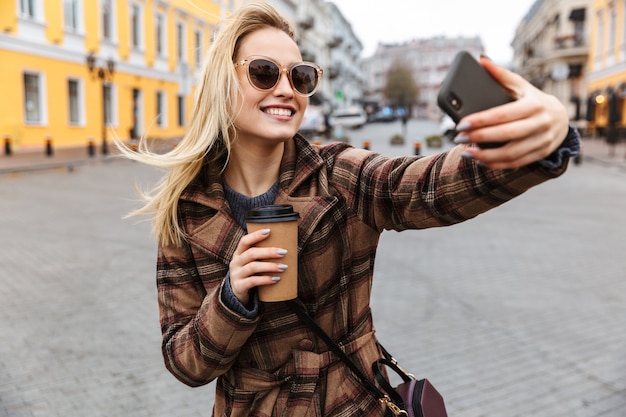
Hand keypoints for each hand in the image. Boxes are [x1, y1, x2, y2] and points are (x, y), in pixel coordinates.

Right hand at [229, 229, 287, 304]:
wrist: (237, 294)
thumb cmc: (249, 275)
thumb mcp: (251, 263)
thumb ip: (261, 256)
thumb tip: (285, 248)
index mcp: (238, 254)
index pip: (244, 241)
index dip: (255, 235)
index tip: (269, 231)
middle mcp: (235, 262)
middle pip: (251, 253)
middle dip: (268, 252)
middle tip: (284, 252)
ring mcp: (236, 275)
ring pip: (253, 267)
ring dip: (270, 266)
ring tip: (283, 267)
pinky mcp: (239, 286)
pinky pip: (253, 281)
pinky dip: (266, 279)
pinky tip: (276, 279)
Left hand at [454, 56, 569, 169]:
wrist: (562, 118)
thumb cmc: (534, 100)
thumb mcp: (522, 86)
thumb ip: (501, 75)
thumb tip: (481, 60)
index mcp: (534, 104)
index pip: (502, 114)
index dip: (480, 120)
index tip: (461, 124)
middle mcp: (540, 123)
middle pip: (506, 134)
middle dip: (479, 138)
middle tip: (459, 138)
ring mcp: (542, 141)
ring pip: (511, 153)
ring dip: (486, 156)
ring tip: (466, 152)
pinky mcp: (541, 154)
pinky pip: (516, 163)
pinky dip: (496, 164)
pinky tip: (480, 161)